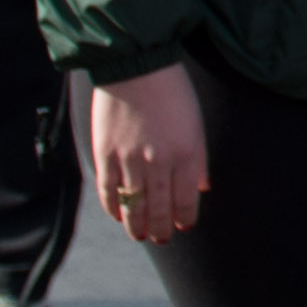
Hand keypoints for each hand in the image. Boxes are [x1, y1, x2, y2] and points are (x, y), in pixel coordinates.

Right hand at [91, 64, 207, 242]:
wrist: (136, 67)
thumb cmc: (173, 93)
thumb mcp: (197, 124)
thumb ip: (199, 160)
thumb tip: (202, 189)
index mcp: (186, 154)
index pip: (186, 200)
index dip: (184, 218)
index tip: (184, 228)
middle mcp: (158, 163)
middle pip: (159, 209)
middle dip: (161, 229)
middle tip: (161, 239)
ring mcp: (129, 161)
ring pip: (133, 206)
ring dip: (137, 226)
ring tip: (141, 236)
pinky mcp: (105, 155)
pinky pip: (108, 192)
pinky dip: (113, 208)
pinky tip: (118, 216)